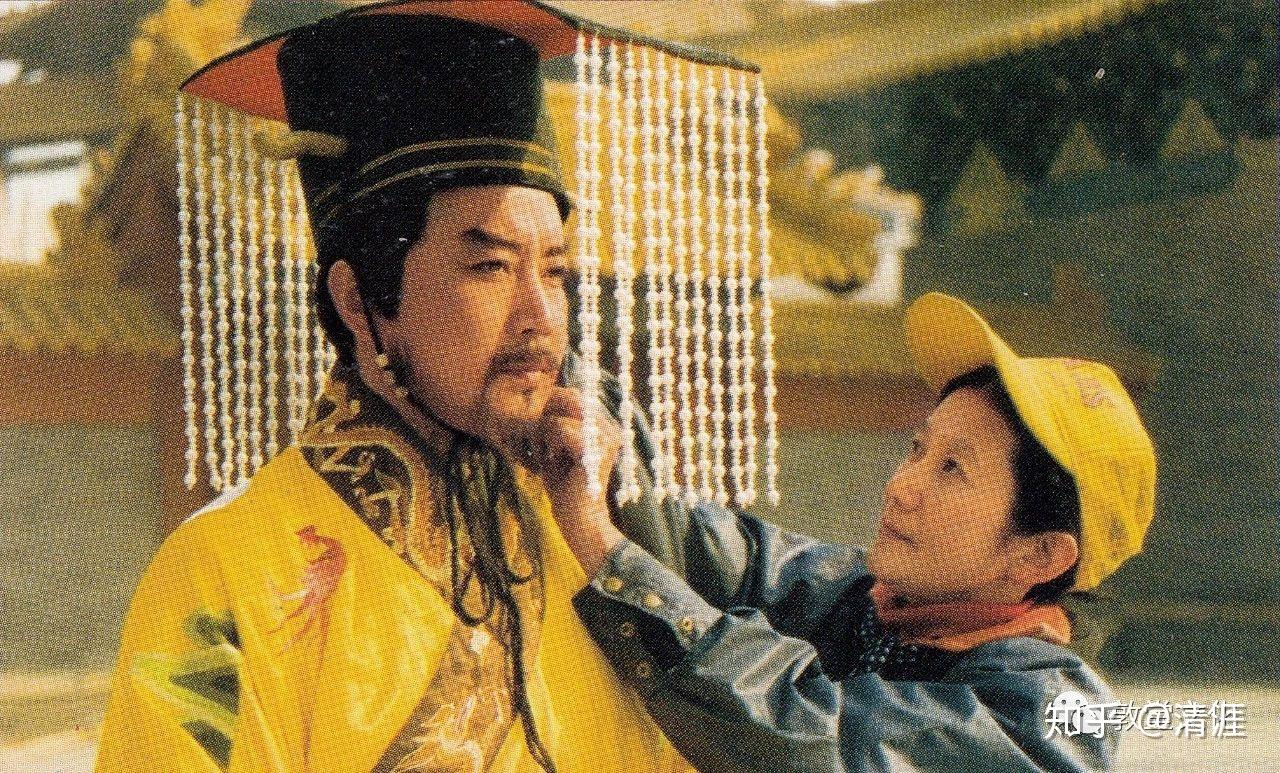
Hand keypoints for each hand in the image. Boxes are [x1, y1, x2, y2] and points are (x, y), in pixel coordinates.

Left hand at [523, 387, 623, 575]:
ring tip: (544, 455)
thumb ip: (554, 424)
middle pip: (568, 396)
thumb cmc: (564, 488)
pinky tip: (547, 460)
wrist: (578, 521)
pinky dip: (545, 443)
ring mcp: (604, 438)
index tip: (543, 436)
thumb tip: (543, 397)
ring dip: (542, 434)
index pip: (573, 394)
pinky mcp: (593, 450)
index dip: (550, 407)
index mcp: (605, 426)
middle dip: (546, 416)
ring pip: (559, 413)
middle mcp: (609, 428)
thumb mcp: (557, 449)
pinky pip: (558, 428)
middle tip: (541, 444)